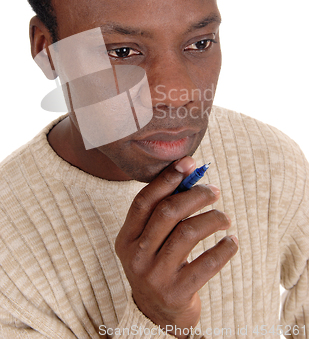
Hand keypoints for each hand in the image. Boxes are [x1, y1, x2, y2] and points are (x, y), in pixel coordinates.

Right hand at [115, 156, 237, 338]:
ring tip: (224, 218)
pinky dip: (224, 249)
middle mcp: (137, 256)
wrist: (158, 315)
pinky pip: (206, 263)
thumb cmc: (158, 265)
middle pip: (168, 213)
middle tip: (214, 191)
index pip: (144, 201)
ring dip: (211, 219)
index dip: (167, 179)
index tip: (189, 163)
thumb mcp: (150, 241)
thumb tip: (190, 173)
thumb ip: (163, 212)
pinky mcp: (177, 293)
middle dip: (195, 195)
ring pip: (187, 233)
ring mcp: (155, 276)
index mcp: (126, 239)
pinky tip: (232, 242)